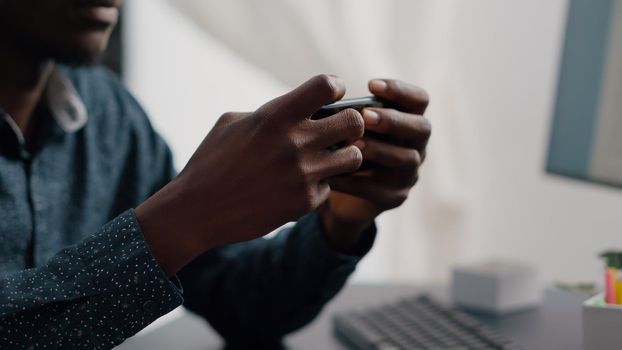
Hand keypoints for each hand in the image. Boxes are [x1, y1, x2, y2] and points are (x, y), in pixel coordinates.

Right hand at [136, 75, 364, 274]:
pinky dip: (318, 185)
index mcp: (276, 116)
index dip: (334, 88)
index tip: (329, 97)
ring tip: (326, 158)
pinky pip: (329, 186)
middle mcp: (295, 143)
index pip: (327, 86)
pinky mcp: (305, 202)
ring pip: (354, 157)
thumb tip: (301, 109)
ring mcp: (303, 175)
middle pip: (355, 122)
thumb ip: (270, 112)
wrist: (197, 211)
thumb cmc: (211, 161)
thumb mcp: (232, 123)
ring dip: (343, 155)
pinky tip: (296, 186)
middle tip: (337, 131)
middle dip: (350, 124)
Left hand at [321, 79, 429, 252]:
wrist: (342, 197)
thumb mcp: (349, 129)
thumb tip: (328, 104)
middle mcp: (416, 146)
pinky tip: (334, 174)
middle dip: (394, 120)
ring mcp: (408, 174)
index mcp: (408, 123)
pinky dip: (355, 180)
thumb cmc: (346, 149)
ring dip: (380, 149)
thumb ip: (348, 116)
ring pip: (406, 158)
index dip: (400, 90)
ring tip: (354, 145)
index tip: (371, 85)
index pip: (419, 100)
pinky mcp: (393, 198)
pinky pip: (378, 189)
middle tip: (365, 116)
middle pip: (422, 128)